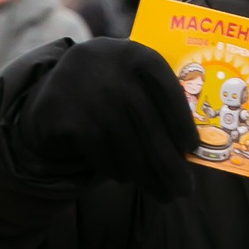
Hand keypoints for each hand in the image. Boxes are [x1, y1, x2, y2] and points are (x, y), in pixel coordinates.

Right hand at [13, 39, 195, 199]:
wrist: (55, 85)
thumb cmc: (112, 87)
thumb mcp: (133, 78)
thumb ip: (157, 100)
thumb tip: (188, 151)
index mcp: (136, 55)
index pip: (168, 89)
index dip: (182, 122)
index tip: (193, 148)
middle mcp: (111, 70)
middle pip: (149, 126)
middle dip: (169, 164)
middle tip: (184, 190)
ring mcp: (87, 94)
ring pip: (127, 146)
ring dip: (148, 177)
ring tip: (162, 193)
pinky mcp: (66, 118)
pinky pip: (102, 154)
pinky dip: (117, 170)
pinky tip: (126, 177)